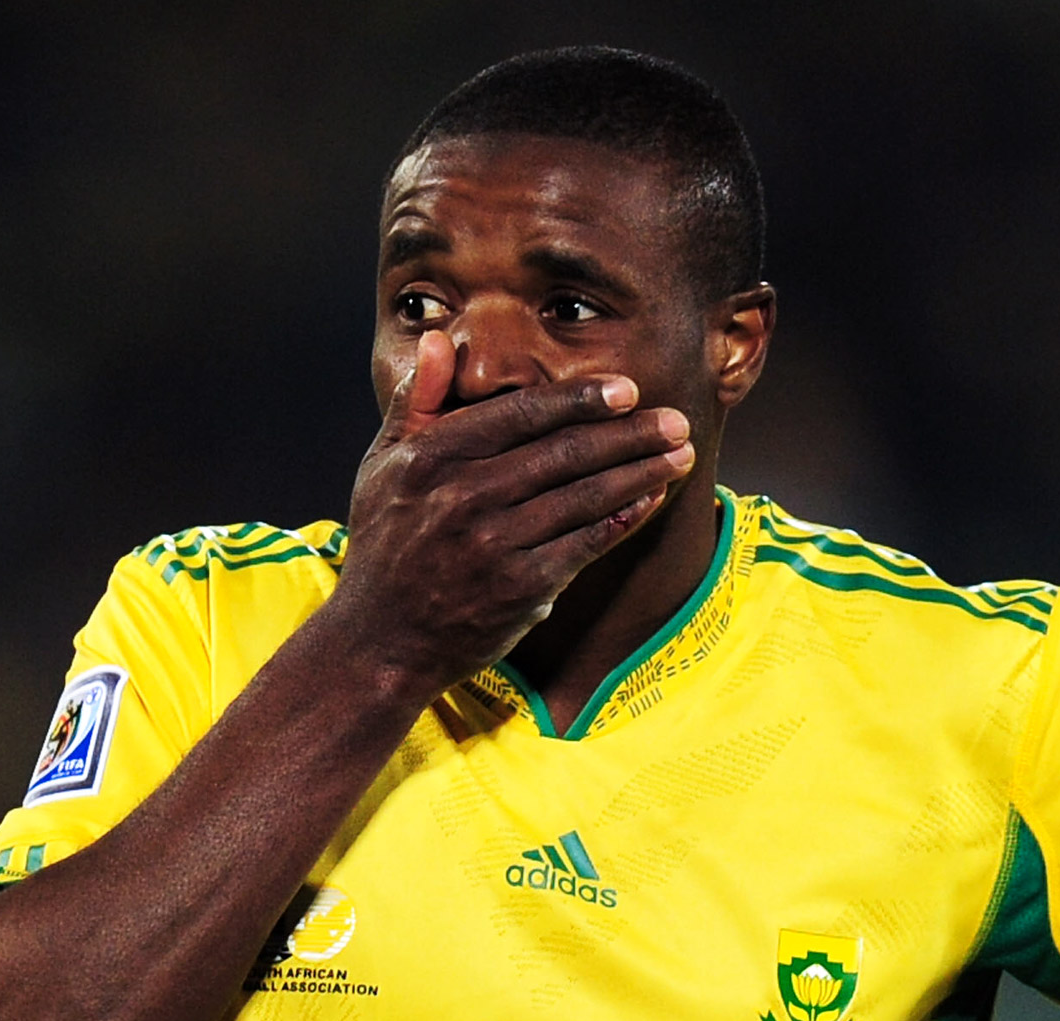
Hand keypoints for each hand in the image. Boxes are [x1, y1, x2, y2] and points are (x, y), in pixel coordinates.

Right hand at [331, 331, 694, 695]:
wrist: (379, 641)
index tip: (626, 389)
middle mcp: (462, 496)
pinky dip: (623, 518)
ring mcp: (493, 544)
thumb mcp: (382, 465)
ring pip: (584, 496)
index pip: (520, 414)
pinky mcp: (519, 589)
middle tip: (674, 420)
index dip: (580, 399)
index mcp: (432, 457)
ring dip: (640, 472)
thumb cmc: (386, 546)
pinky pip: (585, 543)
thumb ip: (416, 401)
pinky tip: (650, 498)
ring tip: (680, 454)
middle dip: (629, 433)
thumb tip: (439, 339)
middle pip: (564, 452)